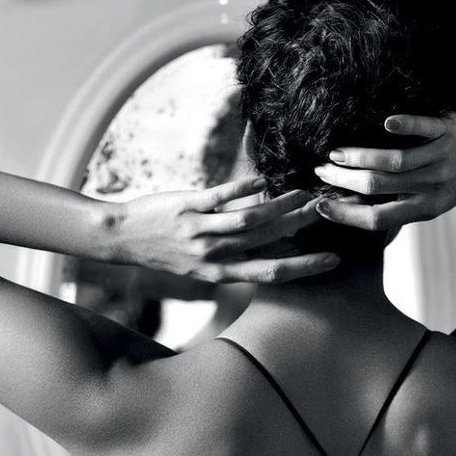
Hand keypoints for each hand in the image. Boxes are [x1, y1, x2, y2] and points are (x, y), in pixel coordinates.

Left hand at [114, 174, 336, 283]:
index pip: (271, 274)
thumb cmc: (164, 251)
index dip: (304, 267)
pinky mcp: (187, 208)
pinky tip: (264, 180)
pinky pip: (221, 198)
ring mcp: (200, 232)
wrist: (122, 238)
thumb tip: (267, 246)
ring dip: (279, 206)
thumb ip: (232, 259)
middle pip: (267, 243)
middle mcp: (213, 257)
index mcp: (220, 274)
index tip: (332, 259)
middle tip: (326, 212)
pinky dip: (244, 189)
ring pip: (249, 220)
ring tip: (302, 192)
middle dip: (300, 227)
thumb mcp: (199, 266)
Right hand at [310, 112, 455, 231]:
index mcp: (424, 209)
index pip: (378, 219)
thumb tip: (356, 214)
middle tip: (321, 171)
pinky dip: (404, 126)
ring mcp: (441, 158)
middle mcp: (432, 187)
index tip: (321, 207)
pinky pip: (424, 129)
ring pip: (394, 160)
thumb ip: (400, 206)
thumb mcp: (431, 202)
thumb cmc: (454, 179)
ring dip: (360, 155)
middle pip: (378, 187)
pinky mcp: (448, 131)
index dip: (346, 215)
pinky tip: (385, 123)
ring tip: (337, 151)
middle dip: (344, 180)